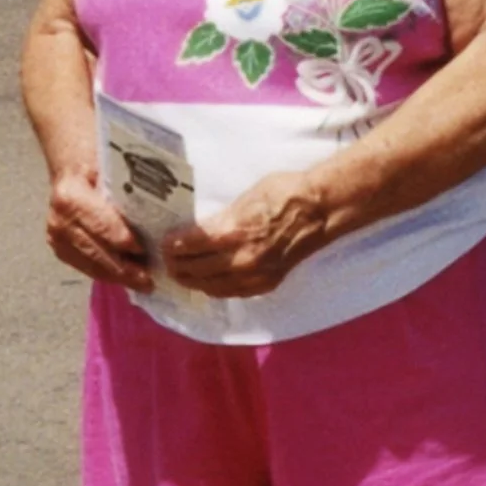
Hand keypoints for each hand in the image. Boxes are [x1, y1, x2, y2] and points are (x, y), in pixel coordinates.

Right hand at [46, 170, 152, 289]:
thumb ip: (127, 190)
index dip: (122, 240)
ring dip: (119, 276)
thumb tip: (159, 211)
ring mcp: (56, 237)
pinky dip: (108, 274)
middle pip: (96, 250)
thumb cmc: (99, 166)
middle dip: (124, 268)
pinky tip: (127, 279)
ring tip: (143, 283)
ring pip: (91, 264)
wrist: (73, 170)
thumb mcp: (113, 169)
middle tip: (149, 279)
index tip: (144, 251)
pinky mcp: (59, 248)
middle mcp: (59, 220)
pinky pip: (86, 267)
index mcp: (71, 197)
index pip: (100, 224)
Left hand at [162, 174, 327, 298]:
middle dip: (176, 266)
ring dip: (192, 281)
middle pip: (194, 270)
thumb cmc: (284, 193)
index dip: (171, 246)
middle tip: (167, 260)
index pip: (187, 246)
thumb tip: (201, 229)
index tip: (165, 244)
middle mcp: (239, 259)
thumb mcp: (244, 198)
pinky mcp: (266, 283)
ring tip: (182, 274)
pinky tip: (208, 282)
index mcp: (230, 232)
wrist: (320, 210)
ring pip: (210, 286)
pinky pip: (231, 293)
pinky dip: (214, 288)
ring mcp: (254, 275)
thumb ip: (221, 218)